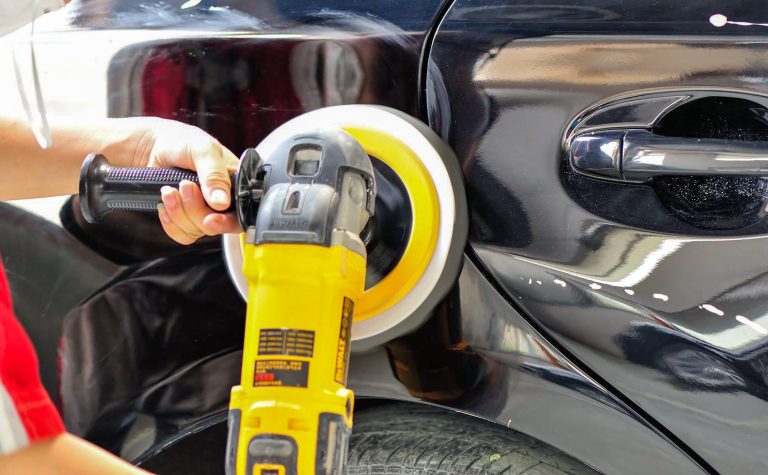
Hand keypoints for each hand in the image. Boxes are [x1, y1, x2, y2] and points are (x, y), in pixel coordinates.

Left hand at [128, 118, 241, 243]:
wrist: (153, 147)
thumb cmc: (183, 142)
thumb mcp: (203, 150)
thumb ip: (215, 175)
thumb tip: (222, 203)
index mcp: (235, 184)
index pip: (241, 214)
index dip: (226, 221)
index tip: (209, 219)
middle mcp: (223, 201)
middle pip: (216, 225)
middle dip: (194, 209)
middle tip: (184, 186)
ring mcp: (204, 211)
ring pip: (197, 231)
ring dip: (178, 212)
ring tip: (169, 190)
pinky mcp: (186, 218)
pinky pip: (183, 234)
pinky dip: (171, 222)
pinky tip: (165, 204)